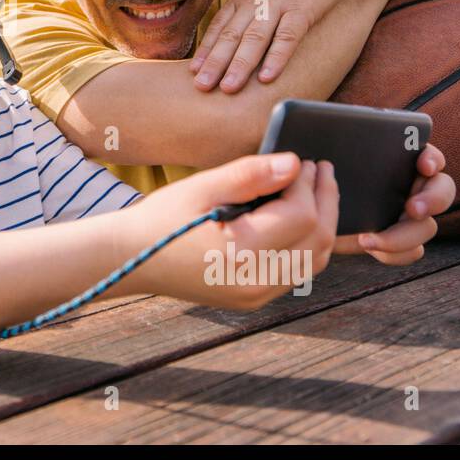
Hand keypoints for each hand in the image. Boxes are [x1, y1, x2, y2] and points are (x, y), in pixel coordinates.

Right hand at [126, 152, 338, 309]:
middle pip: (318, 241)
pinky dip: (308, 242)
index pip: (301, 217)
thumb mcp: (201, 187)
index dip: (307, 185)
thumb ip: (249, 175)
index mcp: (241, 254)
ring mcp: (256, 295)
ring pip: (316, 260)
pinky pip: (298, 271)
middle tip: (320, 168)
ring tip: (317, 189)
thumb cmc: (163, 218)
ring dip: (323, 222)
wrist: (134, 257)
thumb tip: (294, 164)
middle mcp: (255, 282)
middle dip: (325, 200)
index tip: (302, 160)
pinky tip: (301, 216)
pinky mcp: (255, 298)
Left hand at [190, 0, 358, 92]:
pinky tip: (267, 77)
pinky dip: (276, 57)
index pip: (219, 26)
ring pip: (254, 37)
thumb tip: (231, 28)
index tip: (191, 73)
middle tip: (201, 87)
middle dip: (214, 63)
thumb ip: (247, 4)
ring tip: (228, 89)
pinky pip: (288, 35)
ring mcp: (279, 3)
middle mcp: (256, 0)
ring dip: (239, 65)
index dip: (206, 51)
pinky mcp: (304, 7)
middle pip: (231, 35)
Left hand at [332, 143, 453, 264]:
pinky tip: (369, 245)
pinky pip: (412, 251)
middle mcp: (414, 188)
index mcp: (403, 162)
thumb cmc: (323, 182)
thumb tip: (335, 137)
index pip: (431, 156)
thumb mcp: (328, 164)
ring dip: (405, 235)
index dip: (432, 159)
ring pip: (427, 227)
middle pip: (443, 190)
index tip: (424, 165)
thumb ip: (337, 148)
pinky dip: (394, 253)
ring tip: (369, 238)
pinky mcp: (401, 241)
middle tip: (413, 208)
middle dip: (433, 199)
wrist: (315, 217)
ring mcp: (410, 216)